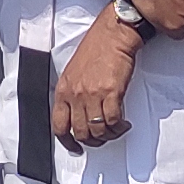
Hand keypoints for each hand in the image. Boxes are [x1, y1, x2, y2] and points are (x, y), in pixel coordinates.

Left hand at [53, 15, 137, 149]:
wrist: (112, 35)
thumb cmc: (95, 49)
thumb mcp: (74, 71)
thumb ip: (73, 93)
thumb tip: (78, 114)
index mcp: (63, 90)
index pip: (59, 125)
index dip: (67, 142)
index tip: (76, 148)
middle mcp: (75, 95)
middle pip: (81, 132)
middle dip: (94, 141)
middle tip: (103, 138)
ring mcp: (92, 94)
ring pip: (98, 130)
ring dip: (109, 135)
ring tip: (116, 129)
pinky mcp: (110, 93)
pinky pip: (113, 121)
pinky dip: (119, 127)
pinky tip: (124, 123)